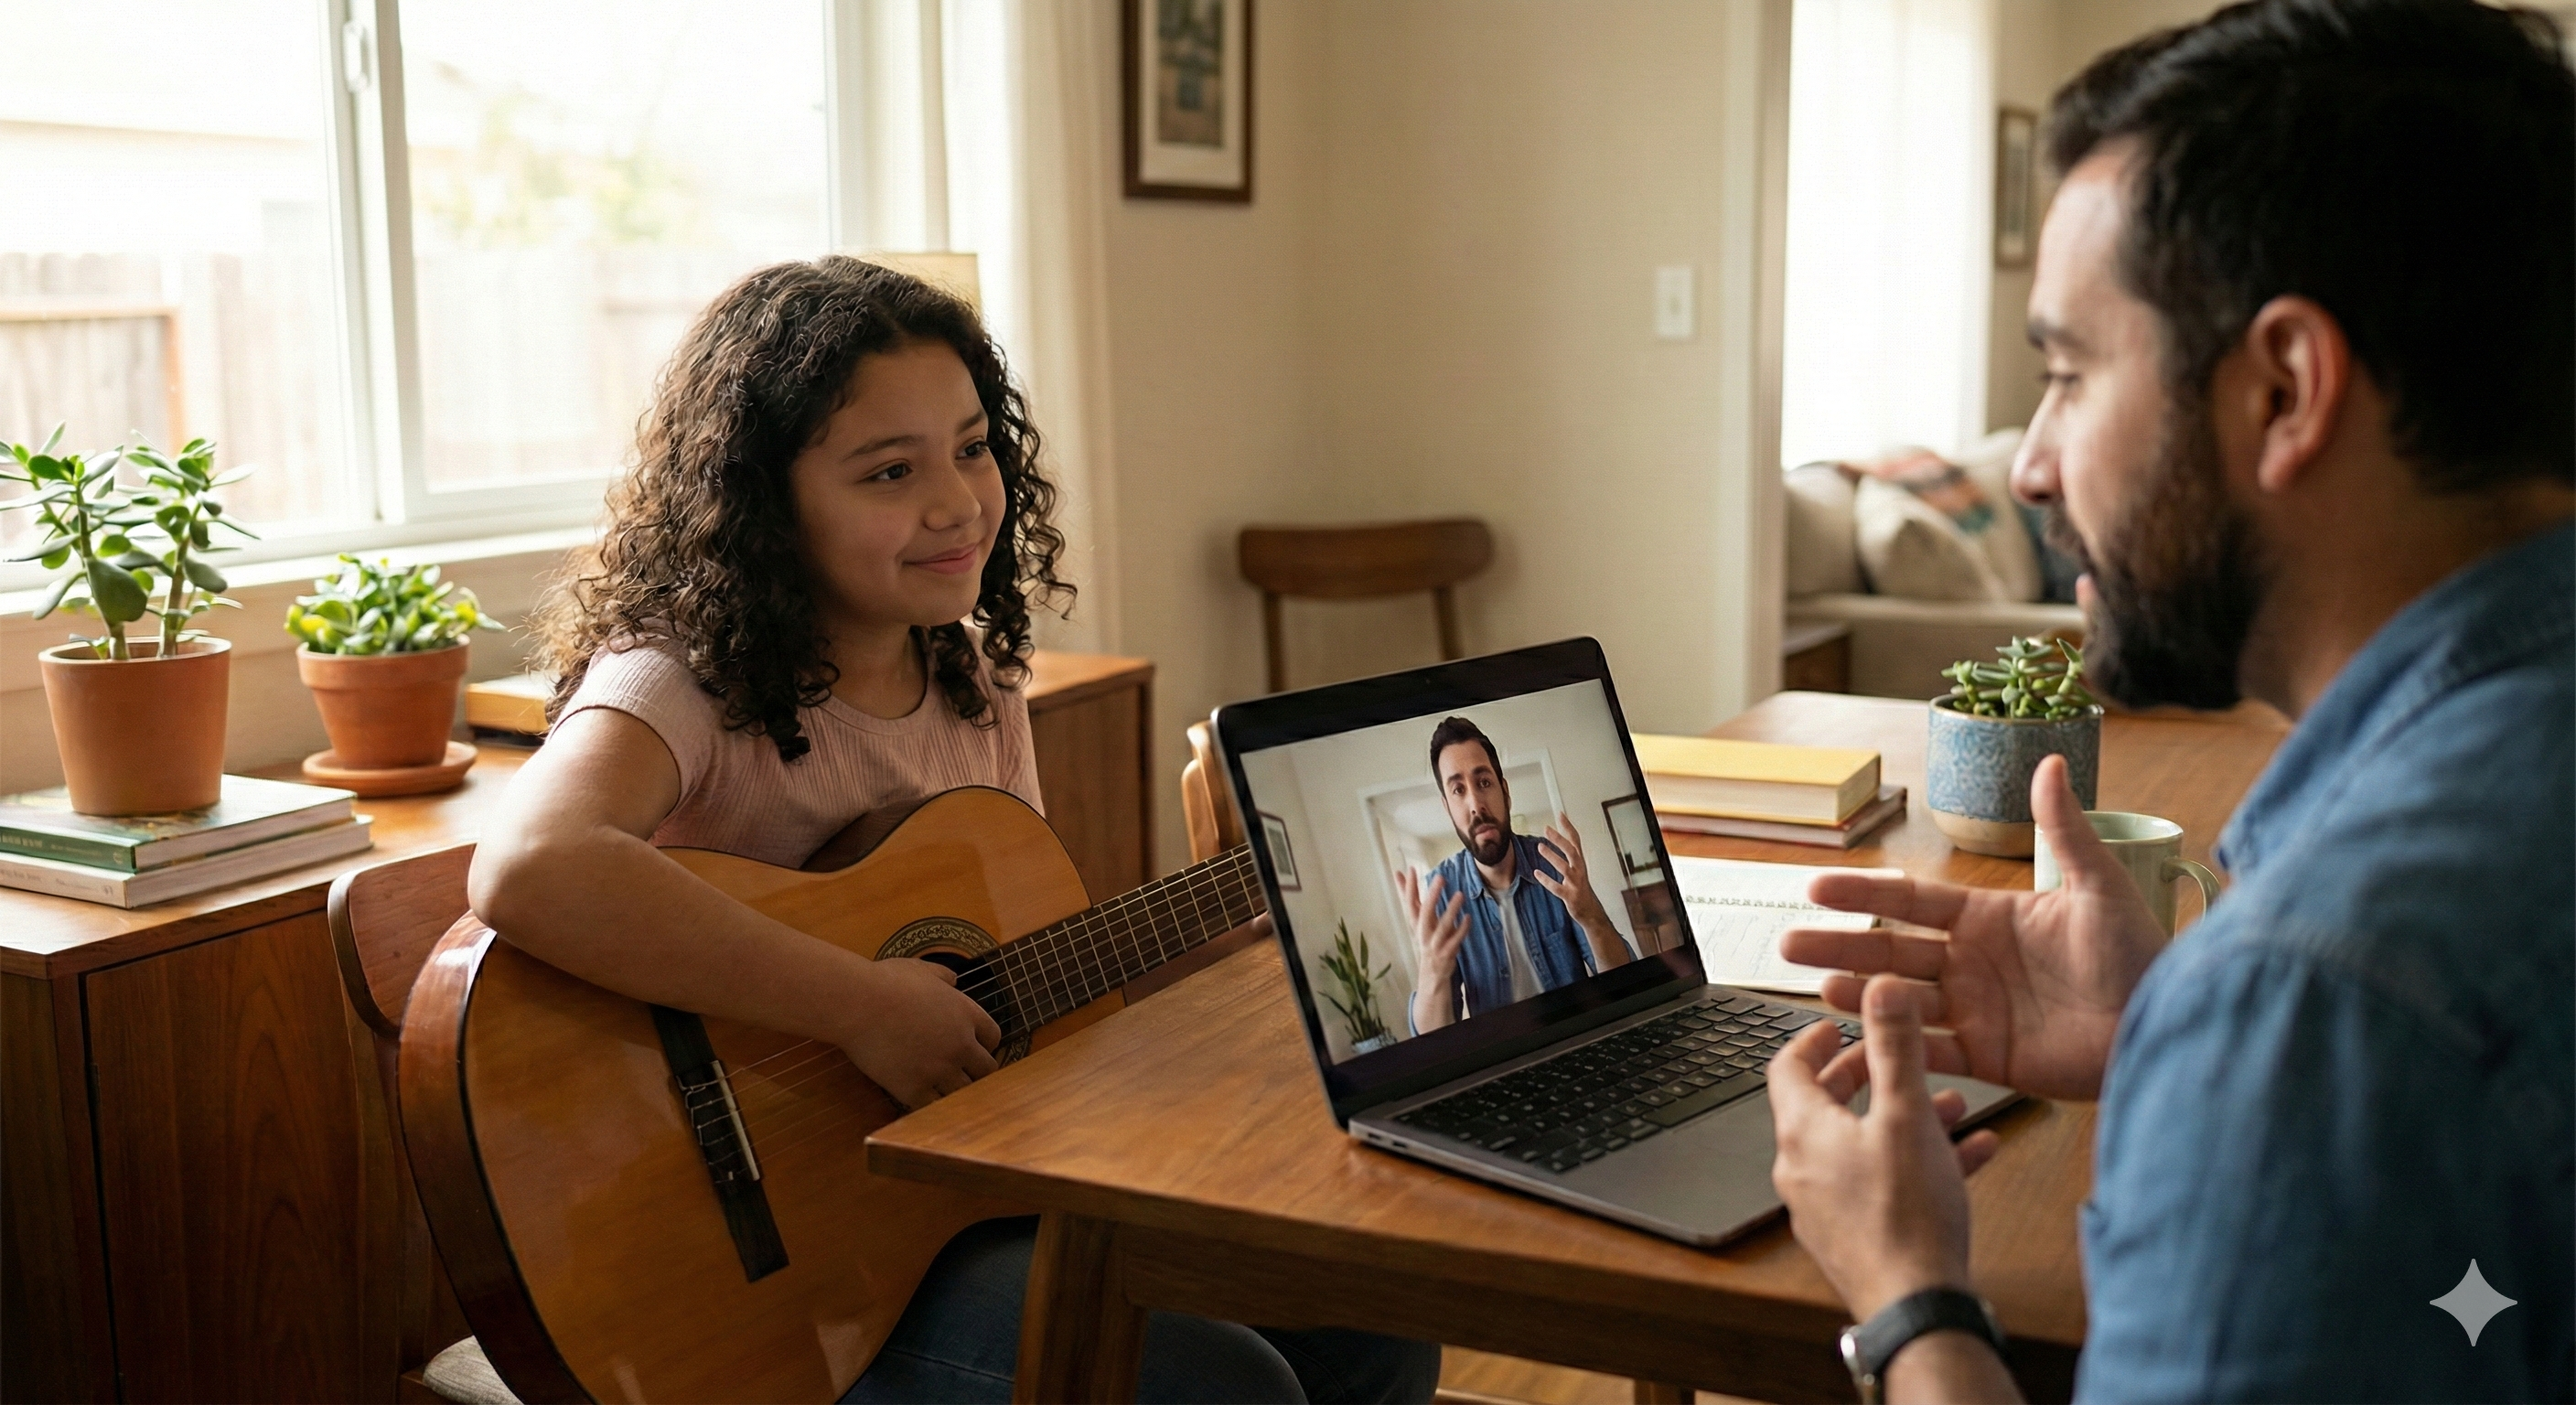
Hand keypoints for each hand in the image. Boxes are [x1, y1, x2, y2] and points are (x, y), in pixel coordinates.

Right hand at [836, 956, 1000, 1108]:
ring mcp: (939, 1069)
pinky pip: (933, 1106)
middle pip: (987, 1069)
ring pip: (964, 1091)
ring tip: (942, 1086)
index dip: (984, 1044)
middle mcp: (960, 1044)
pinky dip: (929, 1102)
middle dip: (976, 1070)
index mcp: (966, 1014)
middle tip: (963, 1072)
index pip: (993, 1037)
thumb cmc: (884, 982)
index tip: (973, 1048)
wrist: (856, 1003)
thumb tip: (952, 979)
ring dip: (954, 1088)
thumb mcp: (922, 970)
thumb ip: (943, 976)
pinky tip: (920, 1096)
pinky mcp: (914, 1089)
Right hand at [1396, 866, 1468, 1028]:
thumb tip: (1399, 873)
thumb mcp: (1417, 918)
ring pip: (1441, 926)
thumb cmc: (1425, 938)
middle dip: (1431, 895)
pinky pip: (1455, 940)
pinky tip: (1468, 917)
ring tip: (1460, 894)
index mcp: (1415, 923)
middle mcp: (1422, 933)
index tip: (1410, 869)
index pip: (1408, 902)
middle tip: (1440, 877)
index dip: (1408, 886)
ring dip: (1450, 910)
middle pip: (1424, 913)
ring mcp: (1434, 944)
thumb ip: (1409, 895)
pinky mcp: (1446, 953)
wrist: (1430, 974)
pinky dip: (1462, 929)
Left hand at [1536, 814, 1632, 968]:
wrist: (1590, 910)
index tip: (1560, 813)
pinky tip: (1536, 873)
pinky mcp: (1570, 896)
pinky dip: (1547, 880)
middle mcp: (1580, 870)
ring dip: (1552, 856)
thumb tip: (1558, 835)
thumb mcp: (1576, 867)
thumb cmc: (1580, 886)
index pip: (1576, 840)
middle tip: (1546, 828)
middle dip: (1560, 839)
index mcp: (1580, 861)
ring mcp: (1576, 883)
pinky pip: (1557, 887)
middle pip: (1572, 851)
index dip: (1568, 827)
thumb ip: (1569, 853)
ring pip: (1565, 867)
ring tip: (1540, 847)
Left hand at [1769, 974, 2000, 1322]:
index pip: (1787, 1068)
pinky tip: (1971, 1154)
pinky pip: (1882, 1183)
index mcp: (1804, 1132)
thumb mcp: (1906, 1115)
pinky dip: (1916, 1160)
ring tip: (1950, 1106)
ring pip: (1862, 1144)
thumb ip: (1896, 1048)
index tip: (1837, 1023)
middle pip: (1825, 1105)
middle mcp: (1803, 1168)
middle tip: (1893, 1059)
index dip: (1812, 1038)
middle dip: (1867, 1076)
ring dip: (1901, 1118)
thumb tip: (1881, 990)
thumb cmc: (1906, 1215)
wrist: (1916, 1306)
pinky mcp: (1856, 1235)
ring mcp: (1827, 1206)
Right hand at [1778, 755, 2166, 1098]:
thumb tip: (2050, 761)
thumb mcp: (2098, 885)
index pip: (1911, 901)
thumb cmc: (2139, 953)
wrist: (2164, 1022)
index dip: (1864, 894)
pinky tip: (1863, 1030)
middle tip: (1787, 944)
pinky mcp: (1990, 1057)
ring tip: (1814, 985)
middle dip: (1838, 946)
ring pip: (1901, 999)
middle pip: (1890, 950)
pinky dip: (1898, 1040)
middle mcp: (1971, 963)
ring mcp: (1977, 1011)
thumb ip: (2062, 829)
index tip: (1817, 888)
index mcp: (1988, 918)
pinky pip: (1933, 1048)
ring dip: (1857, 992)